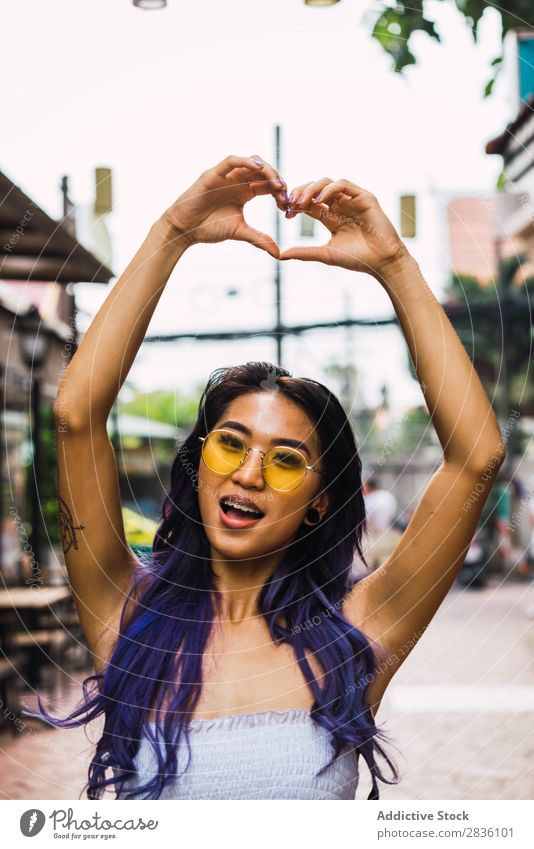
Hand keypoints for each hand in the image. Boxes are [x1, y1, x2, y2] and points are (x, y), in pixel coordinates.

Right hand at [162, 154, 287, 257]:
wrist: (184, 229)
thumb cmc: (209, 228)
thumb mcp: (239, 232)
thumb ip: (259, 239)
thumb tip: (279, 254)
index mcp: (245, 192)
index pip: (268, 185)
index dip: (281, 192)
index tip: (288, 206)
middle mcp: (237, 181)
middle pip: (264, 171)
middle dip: (277, 180)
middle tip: (285, 193)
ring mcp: (226, 176)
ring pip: (251, 162)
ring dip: (266, 170)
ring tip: (276, 183)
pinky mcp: (214, 174)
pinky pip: (231, 161)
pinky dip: (245, 161)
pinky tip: (258, 168)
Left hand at [279, 177, 407, 278]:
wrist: (381, 262)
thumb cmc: (357, 260)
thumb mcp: (325, 254)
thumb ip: (304, 252)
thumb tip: (281, 255)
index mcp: (331, 218)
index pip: (309, 204)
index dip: (296, 205)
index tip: (285, 212)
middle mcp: (341, 206)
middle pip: (315, 190)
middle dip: (301, 193)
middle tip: (290, 203)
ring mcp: (352, 200)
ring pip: (327, 183)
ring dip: (312, 189)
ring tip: (302, 201)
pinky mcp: (364, 197)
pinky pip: (343, 184)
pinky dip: (330, 189)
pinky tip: (320, 200)